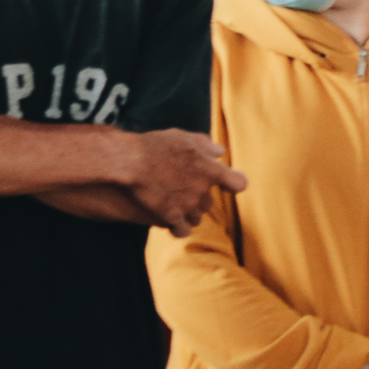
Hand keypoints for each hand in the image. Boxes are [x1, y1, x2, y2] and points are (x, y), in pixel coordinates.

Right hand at [123, 128, 248, 236]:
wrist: (129, 161)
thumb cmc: (155, 146)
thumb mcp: (183, 137)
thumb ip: (204, 145)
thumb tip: (220, 153)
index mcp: (211, 170)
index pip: (238, 184)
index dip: (233, 183)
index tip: (225, 183)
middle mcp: (203, 191)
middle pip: (209, 202)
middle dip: (199, 197)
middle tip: (181, 188)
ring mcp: (188, 206)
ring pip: (196, 217)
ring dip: (189, 213)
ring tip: (173, 204)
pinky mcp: (171, 217)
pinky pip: (182, 231)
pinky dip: (178, 227)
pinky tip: (170, 221)